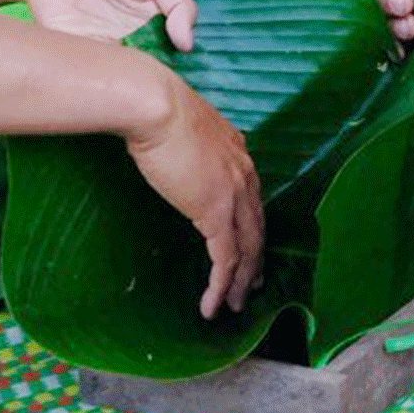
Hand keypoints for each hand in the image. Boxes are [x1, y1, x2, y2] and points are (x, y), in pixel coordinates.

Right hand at [123, 68, 263, 319]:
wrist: (156, 105)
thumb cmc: (157, 108)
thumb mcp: (182, 128)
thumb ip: (190, 146)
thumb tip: (173, 152)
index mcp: (238, 154)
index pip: (252, 201)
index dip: (252, 229)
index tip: (248, 249)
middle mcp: (244, 175)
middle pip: (257, 229)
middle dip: (254, 262)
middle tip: (249, 288)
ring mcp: (234, 195)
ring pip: (247, 250)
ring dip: (239, 283)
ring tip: (231, 307)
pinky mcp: (216, 213)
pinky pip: (225, 259)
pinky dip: (220, 286)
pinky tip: (211, 305)